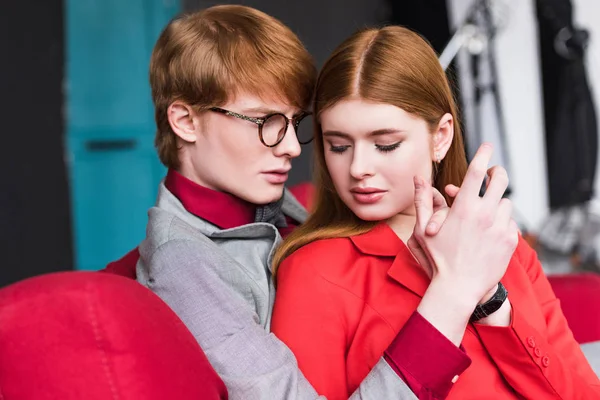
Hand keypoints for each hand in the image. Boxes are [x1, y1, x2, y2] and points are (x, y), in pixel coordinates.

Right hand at [413, 144, 518, 305]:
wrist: (459, 287)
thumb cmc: (438, 258)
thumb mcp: (423, 228)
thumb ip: (422, 200)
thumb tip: (418, 177)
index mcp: (464, 208)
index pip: (477, 172)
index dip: (482, 154)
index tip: (486, 145)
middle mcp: (485, 214)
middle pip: (501, 180)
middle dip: (497, 172)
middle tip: (493, 173)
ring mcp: (500, 227)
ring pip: (506, 202)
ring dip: (496, 203)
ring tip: (485, 212)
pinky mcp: (511, 240)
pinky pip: (511, 222)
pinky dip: (502, 222)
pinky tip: (490, 231)